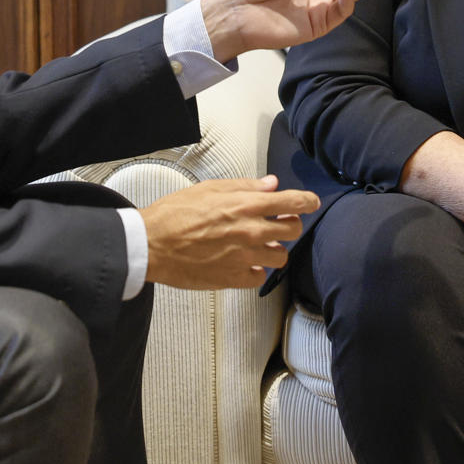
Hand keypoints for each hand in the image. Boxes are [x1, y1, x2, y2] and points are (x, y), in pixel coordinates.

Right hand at [139, 175, 319, 289]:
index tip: (311, 203)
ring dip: (273, 249)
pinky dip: (256, 270)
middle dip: (289, 225)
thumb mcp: (210, 188)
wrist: (152, 244)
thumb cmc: (176, 213)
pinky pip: (260, 277)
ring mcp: (245, 257)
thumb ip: (245, 187)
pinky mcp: (234, 278)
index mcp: (247, 205)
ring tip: (258, 245)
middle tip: (277, 224)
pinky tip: (244, 263)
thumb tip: (272, 184)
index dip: (307, 201)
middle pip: (294, 230)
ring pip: (280, 256)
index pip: (293, 203)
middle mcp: (251, 231)